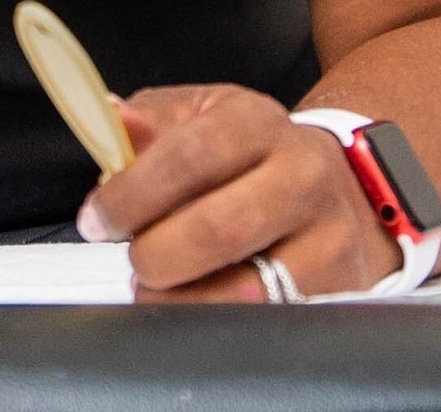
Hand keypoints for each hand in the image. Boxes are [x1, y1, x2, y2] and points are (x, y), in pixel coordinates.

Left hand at [78, 85, 397, 302]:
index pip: (190, 156)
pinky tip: (202, 307)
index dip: (133, 194)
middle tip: (136, 261)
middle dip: (157, 255)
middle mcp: (302, 175)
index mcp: (257, 124)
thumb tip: (112, 121)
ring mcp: (328, 236)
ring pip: (247, 290)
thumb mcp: (203, 117)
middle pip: (218, 229)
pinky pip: (270, 321)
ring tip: (162, 289)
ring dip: (186, 300)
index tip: (98, 220)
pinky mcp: (340, 288)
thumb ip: (151, 123)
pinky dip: (222, 323)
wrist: (342, 185)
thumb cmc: (253, 154)